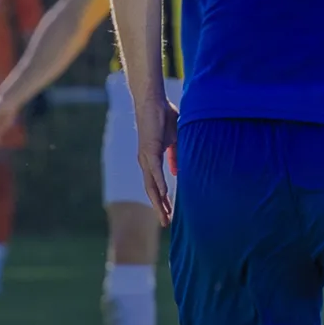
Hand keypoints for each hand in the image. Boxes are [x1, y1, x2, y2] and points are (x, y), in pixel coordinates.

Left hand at [134, 94, 178, 225]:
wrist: (152, 100)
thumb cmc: (163, 117)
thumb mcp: (173, 141)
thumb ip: (174, 157)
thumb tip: (177, 172)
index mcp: (152, 160)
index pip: (156, 186)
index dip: (162, 201)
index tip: (168, 214)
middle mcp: (146, 161)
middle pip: (152, 190)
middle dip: (159, 208)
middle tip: (166, 223)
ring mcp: (146, 156)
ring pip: (151, 185)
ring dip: (158, 201)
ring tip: (164, 215)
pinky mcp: (150, 149)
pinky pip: (155, 170)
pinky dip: (159, 183)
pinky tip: (164, 194)